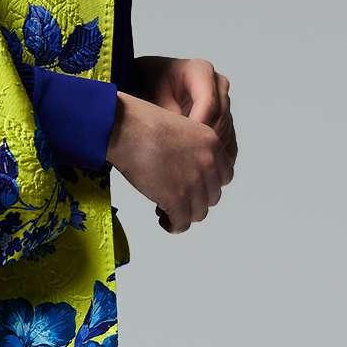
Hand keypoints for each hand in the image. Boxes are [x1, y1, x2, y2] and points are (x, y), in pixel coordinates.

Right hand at [113, 56, 236, 232]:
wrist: (123, 127)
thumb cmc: (140, 121)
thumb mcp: (179, 126)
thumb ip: (192, 147)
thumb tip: (186, 170)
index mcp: (211, 142)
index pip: (224, 176)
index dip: (207, 184)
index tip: (193, 186)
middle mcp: (208, 164)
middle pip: (212, 196)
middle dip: (195, 199)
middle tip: (177, 197)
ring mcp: (193, 183)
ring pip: (199, 213)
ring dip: (184, 213)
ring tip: (167, 210)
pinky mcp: (176, 199)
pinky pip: (181, 223)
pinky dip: (173, 225)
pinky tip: (163, 219)